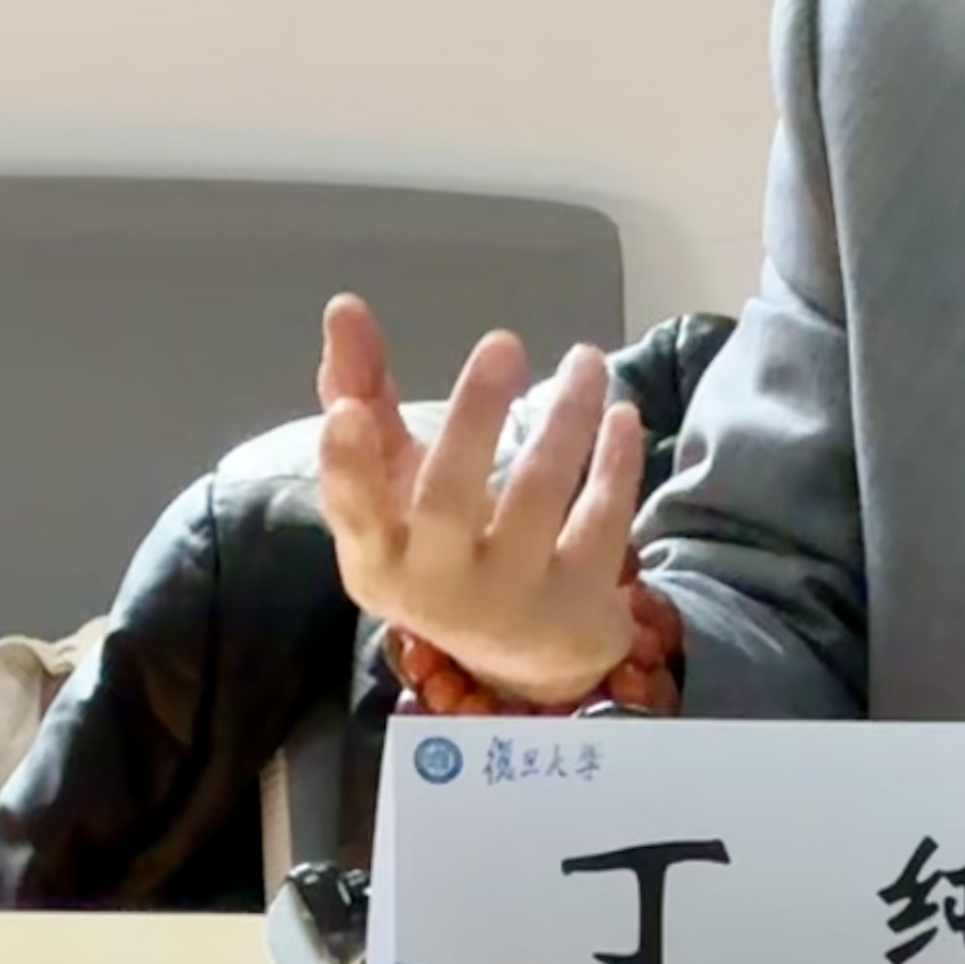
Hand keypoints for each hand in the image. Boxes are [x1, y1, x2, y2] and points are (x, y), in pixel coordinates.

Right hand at [316, 293, 642, 707]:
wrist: (527, 656)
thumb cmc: (441, 545)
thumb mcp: (394, 484)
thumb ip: (362, 396)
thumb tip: (342, 307)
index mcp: (379, 556)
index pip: (354, 512)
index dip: (346, 467)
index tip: (347, 412)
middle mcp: (437, 587)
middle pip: (449, 500)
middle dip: (475, 419)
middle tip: (502, 343)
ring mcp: (511, 600)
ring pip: (538, 498)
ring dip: (565, 420)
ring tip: (586, 360)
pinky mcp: (577, 603)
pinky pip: (600, 522)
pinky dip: (615, 465)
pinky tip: (622, 415)